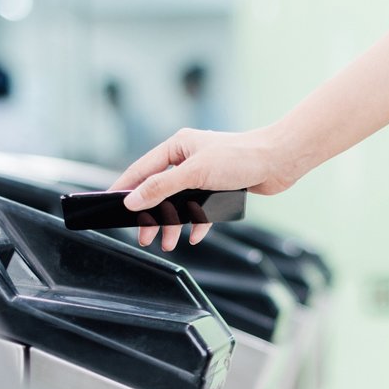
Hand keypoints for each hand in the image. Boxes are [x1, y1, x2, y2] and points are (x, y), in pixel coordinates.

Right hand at [109, 125, 297, 249]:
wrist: (281, 160)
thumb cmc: (241, 157)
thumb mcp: (194, 173)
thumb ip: (160, 187)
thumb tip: (132, 200)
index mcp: (176, 147)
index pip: (141, 169)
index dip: (124, 187)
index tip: (107, 202)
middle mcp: (187, 159)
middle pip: (158, 190)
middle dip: (151, 215)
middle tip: (143, 236)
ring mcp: (202, 174)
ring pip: (178, 202)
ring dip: (173, 222)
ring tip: (168, 242)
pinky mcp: (218, 188)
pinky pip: (199, 209)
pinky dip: (196, 222)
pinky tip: (196, 234)